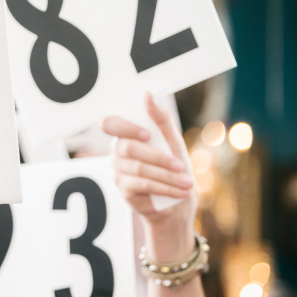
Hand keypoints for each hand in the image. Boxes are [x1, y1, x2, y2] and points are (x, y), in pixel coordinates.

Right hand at [102, 93, 195, 258]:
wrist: (178, 201)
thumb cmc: (174, 167)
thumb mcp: (173, 141)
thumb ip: (161, 119)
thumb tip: (148, 95)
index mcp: (126, 135)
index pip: (109, 123)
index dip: (125, 127)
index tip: (147, 134)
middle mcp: (117, 152)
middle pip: (127, 147)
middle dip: (158, 156)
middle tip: (180, 164)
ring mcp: (117, 171)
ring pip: (138, 168)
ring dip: (167, 176)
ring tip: (187, 182)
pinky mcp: (123, 189)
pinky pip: (142, 185)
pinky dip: (165, 187)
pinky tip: (181, 191)